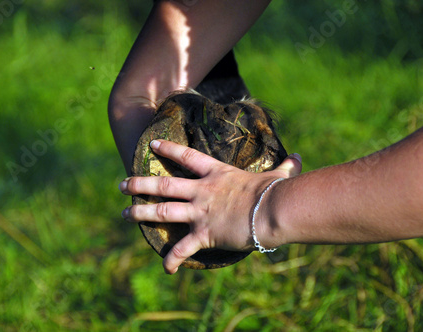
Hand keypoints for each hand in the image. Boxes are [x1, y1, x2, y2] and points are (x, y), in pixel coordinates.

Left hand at [120, 139, 301, 273]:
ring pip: (162, 211)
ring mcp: (200, 212)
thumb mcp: (278, 176)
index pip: (186, 156)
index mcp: (216, 174)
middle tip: (122, 184)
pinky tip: (166, 269)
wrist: (272, 210)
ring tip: (124, 214)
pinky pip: (183, 249)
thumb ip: (285, 167)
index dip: (167, 148)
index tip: (151, 144)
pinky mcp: (204, 233)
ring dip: (141, 213)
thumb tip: (300, 158)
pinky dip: (173, 259)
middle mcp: (202, 191)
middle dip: (140, 184)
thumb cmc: (275, 191)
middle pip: (163, 185)